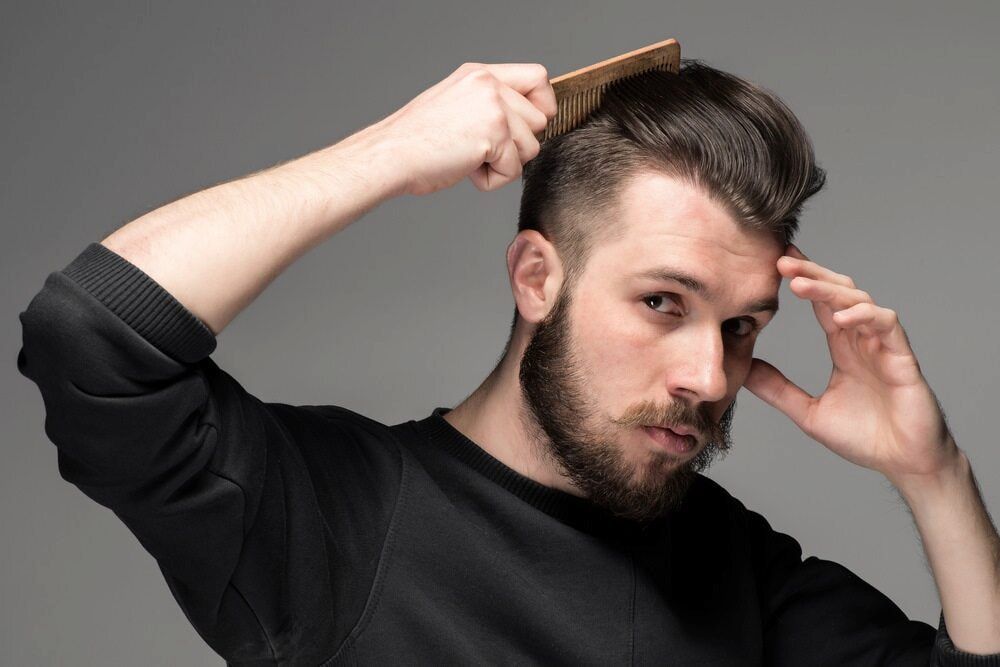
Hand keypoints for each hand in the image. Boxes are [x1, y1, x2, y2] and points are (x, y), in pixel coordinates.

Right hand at [364, 62, 556, 195]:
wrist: (391, 155)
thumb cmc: (415, 140)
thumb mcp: (456, 103)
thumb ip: (489, 103)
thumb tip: (524, 120)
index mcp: (480, 74)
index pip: (538, 77)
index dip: (542, 104)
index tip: (527, 125)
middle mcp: (489, 85)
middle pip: (539, 120)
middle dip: (518, 144)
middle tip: (481, 149)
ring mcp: (493, 109)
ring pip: (531, 148)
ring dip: (504, 163)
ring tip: (469, 158)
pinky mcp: (494, 136)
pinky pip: (514, 170)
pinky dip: (492, 180)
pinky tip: (465, 169)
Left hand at [741, 243, 960, 483]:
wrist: (906, 464)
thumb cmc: (866, 439)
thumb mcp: (808, 413)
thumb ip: (778, 390)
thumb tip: (745, 370)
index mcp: (844, 348)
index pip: (822, 303)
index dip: (804, 280)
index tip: (776, 263)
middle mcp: (864, 340)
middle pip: (840, 292)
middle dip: (812, 274)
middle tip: (782, 262)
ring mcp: (884, 346)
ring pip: (860, 301)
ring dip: (831, 290)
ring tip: (801, 285)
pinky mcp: (903, 359)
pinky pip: (887, 325)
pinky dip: (864, 316)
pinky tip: (840, 318)